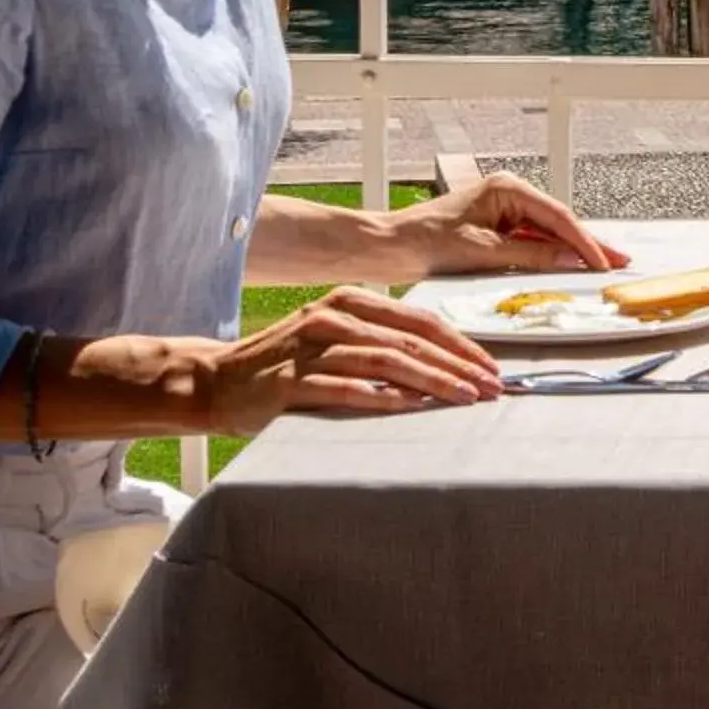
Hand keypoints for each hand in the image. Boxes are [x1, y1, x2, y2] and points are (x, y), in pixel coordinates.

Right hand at [190, 286, 503, 432]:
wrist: (216, 380)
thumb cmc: (285, 365)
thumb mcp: (335, 338)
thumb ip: (380, 342)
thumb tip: (442, 364)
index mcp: (351, 301)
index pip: (421, 320)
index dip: (461, 344)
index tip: (492, 367)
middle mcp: (334, 317)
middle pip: (411, 340)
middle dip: (459, 365)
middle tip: (493, 387)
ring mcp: (311, 348)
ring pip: (386, 361)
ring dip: (432, 381)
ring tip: (465, 398)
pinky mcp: (291, 382)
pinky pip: (345, 388)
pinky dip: (382, 398)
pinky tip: (411, 407)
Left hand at [391, 173, 628, 278]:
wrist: (389, 248)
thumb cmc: (427, 242)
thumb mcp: (483, 252)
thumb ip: (531, 255)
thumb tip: (570, 261)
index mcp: (507, 188)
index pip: (557, 216)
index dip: (584, 242)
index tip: (604, 262)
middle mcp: (509, 193)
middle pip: (558, 221)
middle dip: (586, 243)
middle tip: (619, 261)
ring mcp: (503, 209)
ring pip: (547, 233)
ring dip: (570, 251)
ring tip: (602, 266)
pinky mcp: (496, 227)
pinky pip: (531, 241)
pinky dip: (549, 255)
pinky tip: (568, 267)